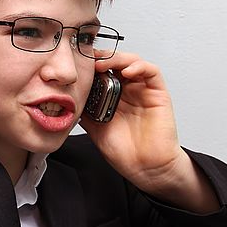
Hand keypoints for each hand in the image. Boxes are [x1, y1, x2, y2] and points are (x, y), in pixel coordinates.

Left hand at [80, 52, 219, 212]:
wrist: (145, 169)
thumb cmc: (125, 152)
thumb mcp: (95, 129)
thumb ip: (85, 111)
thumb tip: (68, 98)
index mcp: (114, 97)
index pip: (103, 71)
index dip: (92, 64)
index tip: (78, 62)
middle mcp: (129, 91)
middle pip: (117, 63)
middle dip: (102, 57)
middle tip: (88, 59)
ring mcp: (144, 91)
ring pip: (133, 62)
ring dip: (118, 58)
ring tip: (103, 64)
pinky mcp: (158, 94)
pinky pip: (152, 72)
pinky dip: (139, 66)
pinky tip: (127, 71)